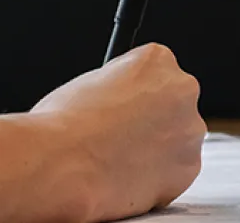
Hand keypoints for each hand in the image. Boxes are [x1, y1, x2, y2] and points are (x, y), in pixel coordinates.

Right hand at [0, 43, 205, 222]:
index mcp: (157, 60)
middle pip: (172, 108)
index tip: (111, 117)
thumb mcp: (80, 89)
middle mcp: (184, 90)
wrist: (53, 169)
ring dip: (151, 152)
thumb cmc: (50, 129)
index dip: (128, 102)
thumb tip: (108, 108)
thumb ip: (111, 93)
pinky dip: (152, 178)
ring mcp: (189, 130)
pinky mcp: (186, 168)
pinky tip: (120, 179)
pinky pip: (174, 172)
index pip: (155, 77)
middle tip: (108, 142)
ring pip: (175, 141)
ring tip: (109, 162)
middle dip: (146, 126)